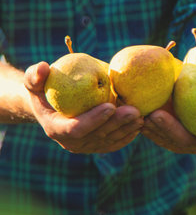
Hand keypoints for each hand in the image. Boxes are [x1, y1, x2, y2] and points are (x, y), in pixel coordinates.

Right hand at [24, 62, 143, 152]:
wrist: (53, 104)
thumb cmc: (44, 88)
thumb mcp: (34, 80)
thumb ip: (34, 75)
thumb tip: (43, 68)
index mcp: (56, 128)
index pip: (76, 128)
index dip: (94, 119)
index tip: (110, 106)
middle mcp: (72, 142)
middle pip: (98, 136)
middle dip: (117, 123)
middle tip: (134, 110)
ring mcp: (87, 146)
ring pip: (110, 140)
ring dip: (128, 129)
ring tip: (142, 115)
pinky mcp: (99, 145)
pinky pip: (116, 142)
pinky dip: (129, 134)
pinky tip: (141, 124)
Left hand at [141, 61, 195, 154]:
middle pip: (188, 144)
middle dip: (172, 132)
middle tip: (158, 116)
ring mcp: (183, 142)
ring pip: (167, 140)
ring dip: (154, 129)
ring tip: (144, 113)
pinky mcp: (166, 136)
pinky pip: (155, 134)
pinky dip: (145, 124)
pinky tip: (135, 111)